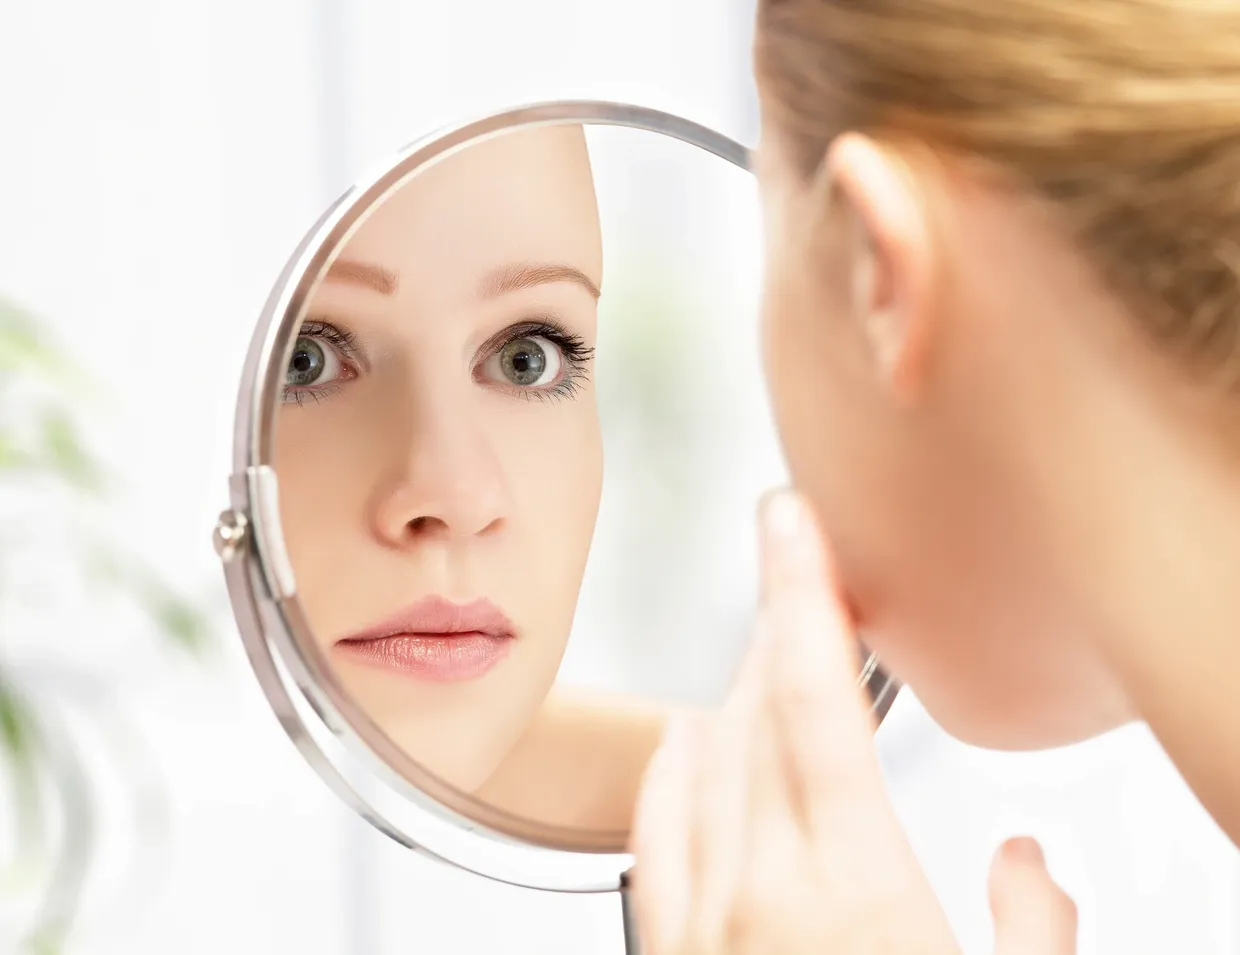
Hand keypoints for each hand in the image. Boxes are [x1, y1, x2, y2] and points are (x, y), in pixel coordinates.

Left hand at [629, 489, 1076, 953]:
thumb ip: (1031, 924)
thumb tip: (1028, 865)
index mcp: (855, 891)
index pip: (815, 699)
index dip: (799, 591)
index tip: (789, 520)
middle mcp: (761, 891)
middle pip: (757, 713)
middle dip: (782, 634)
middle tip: (808, 590)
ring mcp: (702, 919)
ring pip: (702, 757)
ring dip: (738, 691)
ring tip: (769, 657)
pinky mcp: (669, 948)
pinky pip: (652, 827)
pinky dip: (670, 763)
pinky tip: (683, 738)